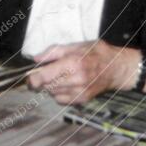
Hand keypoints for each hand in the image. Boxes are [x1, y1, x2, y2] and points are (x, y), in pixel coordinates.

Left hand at [27, 41, 141, 104]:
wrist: (116, 68)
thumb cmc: (96, 53)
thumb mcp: (75, 45)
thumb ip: (53, 52)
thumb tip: (36, 59)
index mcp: (72, 63)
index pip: (44, 76)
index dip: (32, 78)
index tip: (29, 76)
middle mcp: (76, 79)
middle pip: (46, 86)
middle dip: (40, 81)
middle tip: (42, 74)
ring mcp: (80, 91)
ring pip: (53, 94)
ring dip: (50, 87)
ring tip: (58, 76)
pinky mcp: (83, 99)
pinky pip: (61, 100)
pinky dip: (58, 94)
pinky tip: (65, 84)